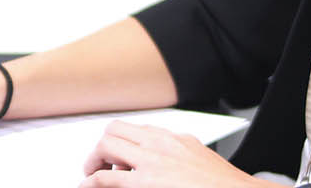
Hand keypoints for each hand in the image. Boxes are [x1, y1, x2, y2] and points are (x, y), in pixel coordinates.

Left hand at [79, 121, 264, 187]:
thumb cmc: (222, 184)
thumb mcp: (198, 158)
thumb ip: (178, 153)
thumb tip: (166, 165)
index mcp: (173, 138)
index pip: (135, 129)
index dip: (120, 142)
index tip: (116, 156)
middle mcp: (159, 143)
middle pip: (114, 131)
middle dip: (101, 147)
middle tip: (97, 165)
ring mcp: (151, 162)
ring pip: (106, 145)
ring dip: (93, 160)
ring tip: (91, 175)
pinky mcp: (145, 183)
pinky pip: (106, 177)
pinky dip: (91, 181)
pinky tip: (89, 187)